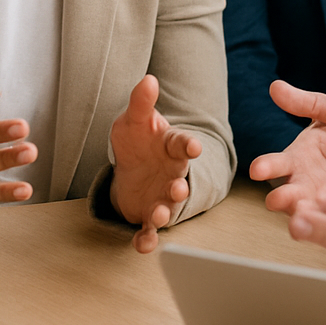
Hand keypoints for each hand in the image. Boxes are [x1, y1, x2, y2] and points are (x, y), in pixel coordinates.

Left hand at [109, 75, 201, 253]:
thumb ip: (141, 102)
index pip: (182, 145)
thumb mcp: (134, 120)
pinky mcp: (148, 215)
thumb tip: (148, 79)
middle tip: (177, 188)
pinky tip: (143, 245)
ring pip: (167, 207)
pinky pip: (149, 230)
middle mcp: (172, 174)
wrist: (132, 167)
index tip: (193, 147)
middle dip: (179, 187)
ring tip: (159, 213)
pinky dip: (147, 240)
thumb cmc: (137, 140)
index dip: (188, 146)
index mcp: (171, 148)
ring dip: (165, 212)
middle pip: (179, 181)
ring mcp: (162, 197)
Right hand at [249, 79, 325, 215]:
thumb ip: (313, 104)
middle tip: (281, 199)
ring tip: (302, 219)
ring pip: (306, 219)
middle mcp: (309, 186)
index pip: (276, 164)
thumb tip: (275, 86)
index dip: (266, 167)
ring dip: (301, 220)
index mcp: (303, 158)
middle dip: (281, 199)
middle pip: (286, 196)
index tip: (259, 169)